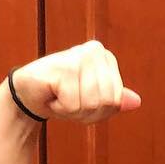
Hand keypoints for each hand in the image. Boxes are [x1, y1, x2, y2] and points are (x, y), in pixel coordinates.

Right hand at [8, 41, 140, 122]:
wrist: (27, 95)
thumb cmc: (61, 97)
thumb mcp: (92, 102)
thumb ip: (114, 100)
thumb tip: (136, 101)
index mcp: (106, 57)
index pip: (116, 100)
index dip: (98, 111)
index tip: (80, 100)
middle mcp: (95, 51)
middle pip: (106, 102)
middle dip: (85, 112)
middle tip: (68, 99)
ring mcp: (79, 56)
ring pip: (91, 104)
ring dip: (72, 110)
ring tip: (60, 96)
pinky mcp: (64, 66)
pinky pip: (73, 104)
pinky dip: (60, 108)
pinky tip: (52, 94)